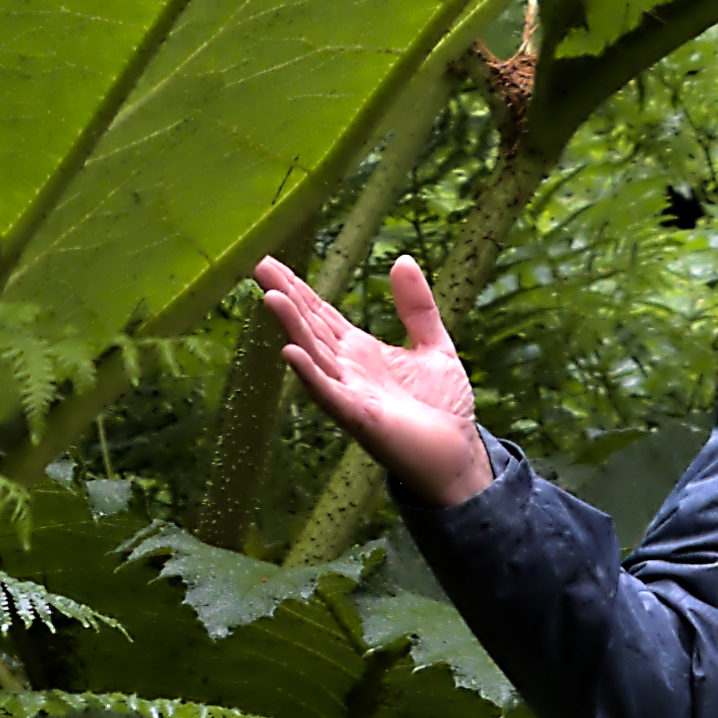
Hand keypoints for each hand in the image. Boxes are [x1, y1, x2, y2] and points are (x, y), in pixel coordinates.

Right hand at [252, 252, 494, 507]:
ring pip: (314, 354)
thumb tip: (402, 260)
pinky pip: (329, 394)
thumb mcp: (434, 345)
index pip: (320, 314)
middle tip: (257, 265)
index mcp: (360, 351)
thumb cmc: (444, 408)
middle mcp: (346, 369)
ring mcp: (349, 393)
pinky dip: (309, 374)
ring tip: (270, 297)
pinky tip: (290, 353)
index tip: (271, 261)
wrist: (459, 457)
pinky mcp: (360, 418)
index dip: (297, 287)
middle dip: (285, 297)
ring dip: (292, 327)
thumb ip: (417, 307)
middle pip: (309, 327)